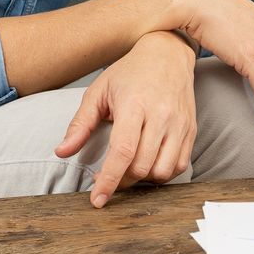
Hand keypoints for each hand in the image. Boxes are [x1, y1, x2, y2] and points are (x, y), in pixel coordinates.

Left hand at [55, 31, 197, 205]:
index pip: (122, 152)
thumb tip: (62, 152)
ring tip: (130, 169)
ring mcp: (180, 123)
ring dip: (144, 179)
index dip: (109, 180)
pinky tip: (149, 164)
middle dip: (122, 180)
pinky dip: (163, 174)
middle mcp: (161, 115)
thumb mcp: (98, 92)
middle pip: (142, 165)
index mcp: (135, 105)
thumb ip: (80, 124)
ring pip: (163, 170)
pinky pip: (180, 165)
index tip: (97, 199)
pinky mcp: (191, 129)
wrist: (167, 54)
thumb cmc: (129, 73)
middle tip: (109, 177)